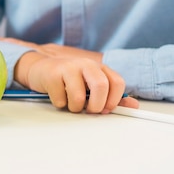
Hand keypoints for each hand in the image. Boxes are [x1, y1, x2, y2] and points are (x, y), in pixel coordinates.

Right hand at [0, 37, 139, 112]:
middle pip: (101, 86)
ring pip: (79, 97)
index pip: (117, 82)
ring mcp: (67, 67)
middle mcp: (85, 64)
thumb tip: (133, 105)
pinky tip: (57, 95)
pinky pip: (61, 100)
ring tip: (70, 103)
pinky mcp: (52, 74)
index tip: (107, 109)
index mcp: (98, 67)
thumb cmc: (68, 79)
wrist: (39, 68)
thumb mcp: (90, 85)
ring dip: (75, 108)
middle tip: (89, 110)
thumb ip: (112, 96)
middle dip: (96, 106)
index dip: (114, 100)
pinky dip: (60, 104)